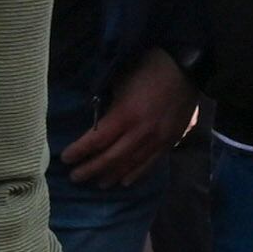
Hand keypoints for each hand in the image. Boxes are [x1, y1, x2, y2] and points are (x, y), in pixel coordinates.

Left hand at [61, 50, 197, 186]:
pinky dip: (136, 174)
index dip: (79, 151)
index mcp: (126, 115)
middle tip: (75, 177)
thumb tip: (96, 122)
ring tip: (98, 183)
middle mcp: (141, 133)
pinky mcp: (171, 142)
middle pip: (111, 158)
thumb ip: (108, 106)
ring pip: (130, 165)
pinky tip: (125, 182)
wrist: (187, 68)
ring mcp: (158, 140)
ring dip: (112, 175)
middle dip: (90, 169)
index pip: (97, 140)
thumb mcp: (120, 82)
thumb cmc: (149, 69)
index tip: (65, 159)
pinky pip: (151, 163)